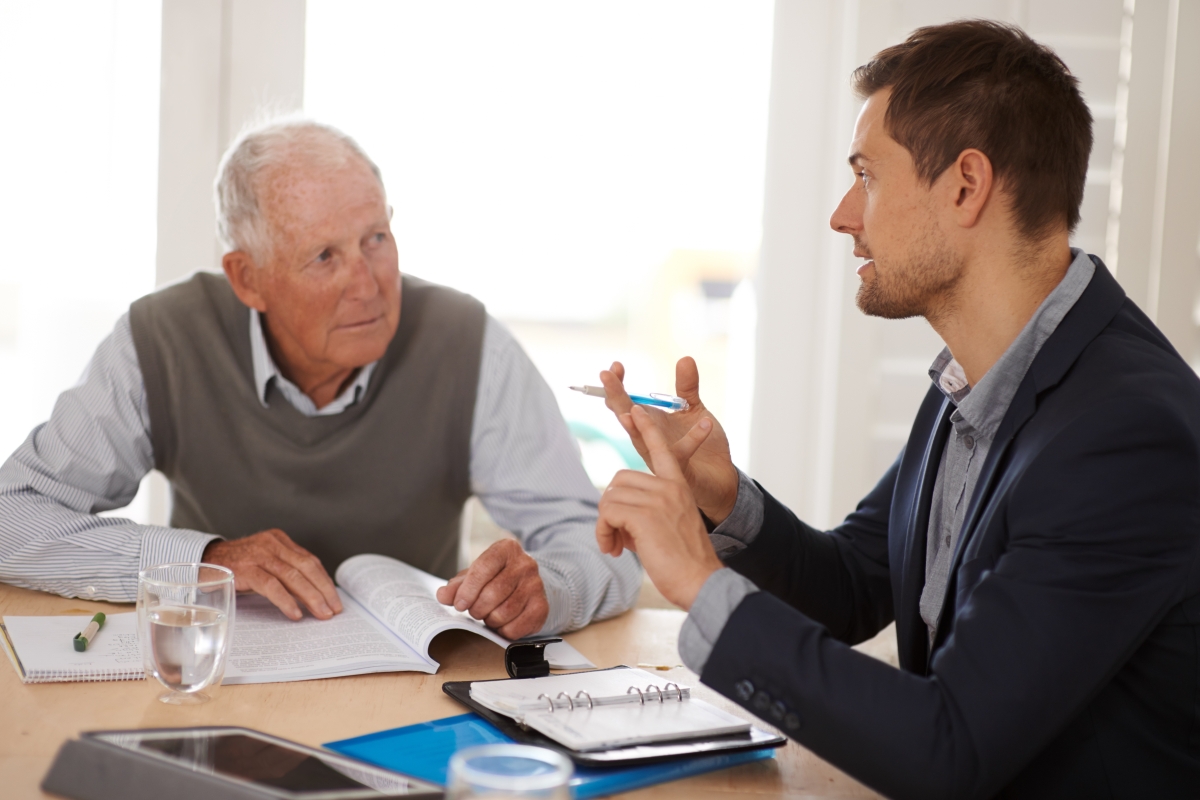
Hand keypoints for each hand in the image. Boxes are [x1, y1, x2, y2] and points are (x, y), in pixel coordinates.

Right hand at [202, 529, 342, 620]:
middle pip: (306, 567)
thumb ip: (284, 572)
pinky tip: (295, 614)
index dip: (324, 581)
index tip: (334, 599)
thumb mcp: (263, 563)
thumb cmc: (235, 567)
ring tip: (321, 614)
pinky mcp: (245, 569)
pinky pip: (271, 585)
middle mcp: (271, 543)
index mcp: (279, 540)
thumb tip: (310, 595)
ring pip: (293, 576)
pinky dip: (286, 600)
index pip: (310, 560)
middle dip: (323, 590)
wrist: (201, 561)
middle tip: (334, 609)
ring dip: (310, 597)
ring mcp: (258, 555)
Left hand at [435, 538, 549, 639]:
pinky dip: (504, 630)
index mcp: (506, 549)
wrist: (527, 584)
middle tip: (475, 611)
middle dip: (477, 608)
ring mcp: (536, 585)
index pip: (483, 568)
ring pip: (504, 612)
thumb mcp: (475, 576)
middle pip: (493, 592)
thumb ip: (457, 586)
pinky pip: (517, 627)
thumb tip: (443, 595)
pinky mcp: (542, 606)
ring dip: (490, 620)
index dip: (468, 590)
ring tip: (489, 615)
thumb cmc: (496, 578)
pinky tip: (502, 624)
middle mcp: (525, 564)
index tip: (459, 604)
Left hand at [597, 406, 723, 609]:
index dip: (646, 430)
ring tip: (615, 547)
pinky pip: (607, 512)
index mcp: (678, 486)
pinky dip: (603, 532)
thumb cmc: (685, 563)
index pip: (661, 450)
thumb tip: (617, 514)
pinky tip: (614, 550)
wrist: (701, 582)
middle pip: (619, 481)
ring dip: (604, 525)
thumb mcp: (669, 527)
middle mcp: (669, 487)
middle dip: (610, 510)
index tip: (634, 411)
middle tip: (616, 538)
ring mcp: (658, 499)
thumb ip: (648, 512)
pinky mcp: (644, 515)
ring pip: (610, 497)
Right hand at [600, 357, 738, 522]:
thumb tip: (684, 358)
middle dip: (615, 397)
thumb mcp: (694, 410)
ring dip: (637, 424)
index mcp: (649, 423)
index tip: (615, 365)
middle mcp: (649, 440)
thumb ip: (687, 387)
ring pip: (642, 440)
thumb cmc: (703, 447)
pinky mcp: (678, 471)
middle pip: (625, 417)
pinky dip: (694, 437)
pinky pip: (682, 453)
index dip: (617, 385)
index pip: (625, 403)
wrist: (720, 480)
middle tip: (605, 375)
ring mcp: (660, 457)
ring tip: (633, 408)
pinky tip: (705, 421)